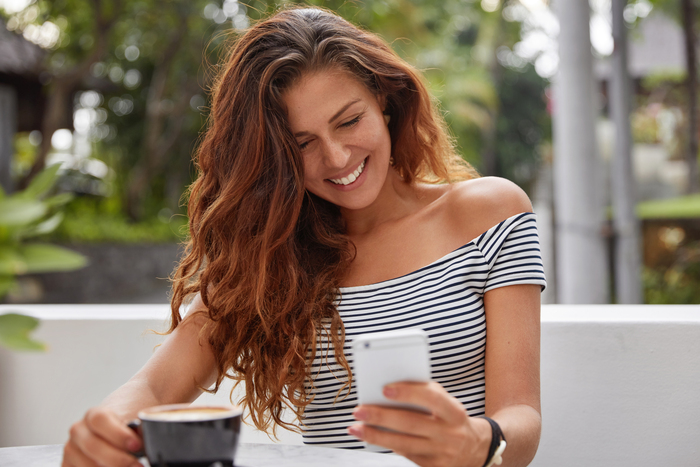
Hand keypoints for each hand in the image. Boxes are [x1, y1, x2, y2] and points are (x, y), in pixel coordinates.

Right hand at [62, 407, 142, 466]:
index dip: (118, 434)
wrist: (115, 435)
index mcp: (94, 415)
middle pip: (93, 446)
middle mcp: (78, 430)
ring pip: (85, 464)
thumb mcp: (133, 424)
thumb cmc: (126, 429)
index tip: (136, 445)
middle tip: (137, 465)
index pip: (100, 420)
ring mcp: (71, 449)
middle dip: (117, 459)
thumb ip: (139, 428)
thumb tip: (146, 434)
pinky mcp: (68, 465)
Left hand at [348, 381, 490, 466]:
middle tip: (359, 410)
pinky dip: (386, 445)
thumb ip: (424, 394)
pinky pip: (406, 454)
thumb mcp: (447, 403)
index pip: (432, 398)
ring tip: (356, 428)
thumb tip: (388, 390)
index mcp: (455, 411)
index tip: (385, 388)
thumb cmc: (451, 417)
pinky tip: (370, 437)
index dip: (408, 393)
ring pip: (403, 444)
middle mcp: (450, 434)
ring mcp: (441, 453)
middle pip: (411, 424)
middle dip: (381, 417)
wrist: (475, 448)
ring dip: (375, 435)